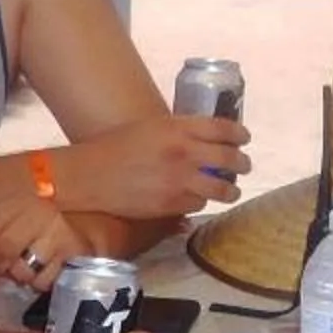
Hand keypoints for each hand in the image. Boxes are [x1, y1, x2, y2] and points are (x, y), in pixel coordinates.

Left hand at [0, 194, 84, 288]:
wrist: (80, 240)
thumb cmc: (37, 237)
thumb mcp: (6, 233)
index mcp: (18, 202)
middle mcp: (40, 211)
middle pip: (5, 246)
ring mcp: (59, 230)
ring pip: (24, 266)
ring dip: (19, 276)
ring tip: (24, 272)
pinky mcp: (74, 252)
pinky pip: (44, 279)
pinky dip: (39, 284)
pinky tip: (43, 275)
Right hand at [56, 116, 251, 218]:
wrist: (89, 175)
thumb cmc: (115, 146)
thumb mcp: (150, 128)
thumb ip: (180, 132)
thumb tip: (205, 140)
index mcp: (178, 128)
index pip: (224, 128)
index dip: (240, 134)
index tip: (244, 138)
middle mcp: (183, 153)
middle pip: (230, 159)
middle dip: (242, 163)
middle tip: (244, 165)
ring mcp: (179, 181)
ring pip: (221, 188)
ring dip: (230, 190)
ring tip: (231, 190)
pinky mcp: (171, 204)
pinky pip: (198, 204)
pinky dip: (202, 201)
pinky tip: (199, 199)